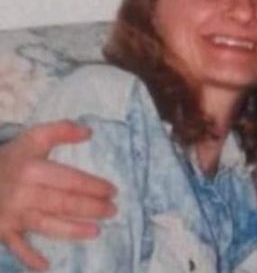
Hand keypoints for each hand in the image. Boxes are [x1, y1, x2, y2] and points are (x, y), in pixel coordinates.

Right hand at [0, 121, 116, 269]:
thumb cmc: (9, 159)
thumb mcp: (32, 138)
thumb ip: (60, 131)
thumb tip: (89, 132)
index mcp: (32, 170)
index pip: (70, 180)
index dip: (93, 186)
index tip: (113, 191)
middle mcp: (23, 194)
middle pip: (63, 203)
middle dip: (91, 208)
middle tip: (112, 211)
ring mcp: (12, 214)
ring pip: (46, 225)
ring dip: (72, 230)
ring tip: (95, 232)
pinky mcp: (2, 229)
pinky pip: (17, 246)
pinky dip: (30, 257)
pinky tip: (46, 265)